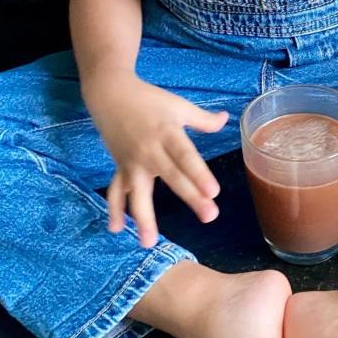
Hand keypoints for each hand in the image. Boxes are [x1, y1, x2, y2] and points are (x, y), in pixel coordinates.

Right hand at [83, 69, 228, 247]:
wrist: (111, 94)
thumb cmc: (149, 100)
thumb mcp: (178, 106)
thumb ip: (202, 119)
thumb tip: (226, 119)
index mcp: (168, 132)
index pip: (186, 156)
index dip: (199, 174)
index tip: (213, 192)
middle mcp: (150, 150)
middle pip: (172, 176)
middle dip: (190, 197)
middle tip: (209, 216)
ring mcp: (132, 162)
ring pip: (138, 193)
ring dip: (143, 218)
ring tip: (149, 242)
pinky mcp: (120, 168)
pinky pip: (116, 191)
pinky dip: (115, 209)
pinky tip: (116, 229)